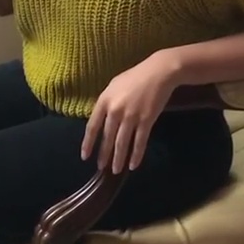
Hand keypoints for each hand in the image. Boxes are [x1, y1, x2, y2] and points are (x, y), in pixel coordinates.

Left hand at [81, 51, 177, 173]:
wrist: (158, 72)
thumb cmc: (135, 77)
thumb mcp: (114, 86)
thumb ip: (106, 102)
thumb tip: (100, 120)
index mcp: (104, 100)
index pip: (92, 126)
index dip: (88, 143)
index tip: (85, 156)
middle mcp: (115, 110)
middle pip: (107, 137)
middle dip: (104, 155)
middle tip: (101, 168)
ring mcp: (131, 116)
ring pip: (122, 143)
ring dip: (118, 159)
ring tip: (116, 170)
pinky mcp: (146, 120)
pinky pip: (139, 142)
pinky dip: (136, 155)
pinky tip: (134, 164)